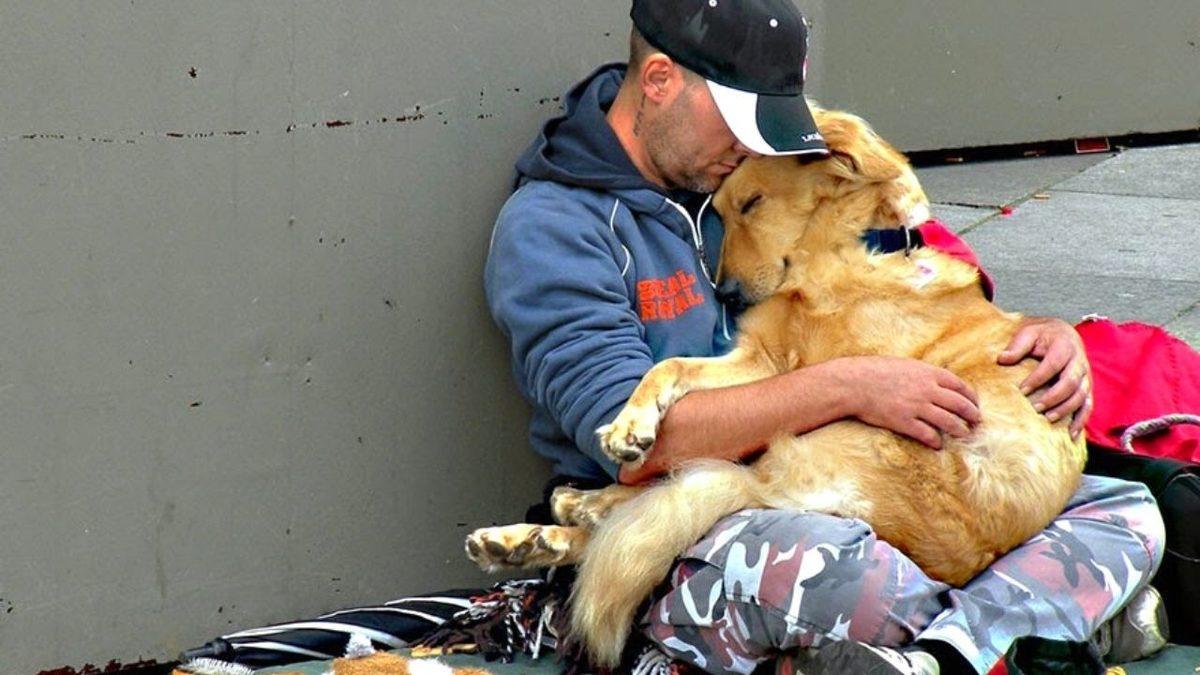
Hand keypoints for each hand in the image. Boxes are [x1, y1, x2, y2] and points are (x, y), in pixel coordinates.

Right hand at [836, 356, 980, 449]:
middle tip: (977, 422)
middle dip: (972, 415)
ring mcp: (916, 406)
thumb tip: (935, 381)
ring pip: (948, 421)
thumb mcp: (904, 365)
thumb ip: (922, 374)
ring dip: (960, 430)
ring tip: (964, 434)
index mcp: (928, 373)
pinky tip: (938, 445)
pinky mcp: (904, 422)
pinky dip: (936, 441)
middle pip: (960, 404)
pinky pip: (927, 434)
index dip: (972, 397)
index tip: (975, 404)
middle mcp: (926, 390)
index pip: (960, 386)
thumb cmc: (874, 371)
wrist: (852, 383)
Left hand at [998, 317, 1091, 439]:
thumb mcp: (1028, 332)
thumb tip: (1002, 359)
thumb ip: (1017, 345)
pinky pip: (1088, 405)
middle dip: (1053, 398)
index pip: (1053, 365)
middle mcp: (1079, 362)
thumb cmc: (1043, 334)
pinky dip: (1082, 420)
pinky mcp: (1086, 388)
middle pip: (1070, 383)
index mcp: (1065, 346)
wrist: (1063, 333)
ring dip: (1066, 409)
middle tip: (1035, 408)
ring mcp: (1085, 376)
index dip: (1038, 378)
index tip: (1022, 390)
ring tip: (1048, 419)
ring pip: (1081, 396)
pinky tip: (1071, 434)